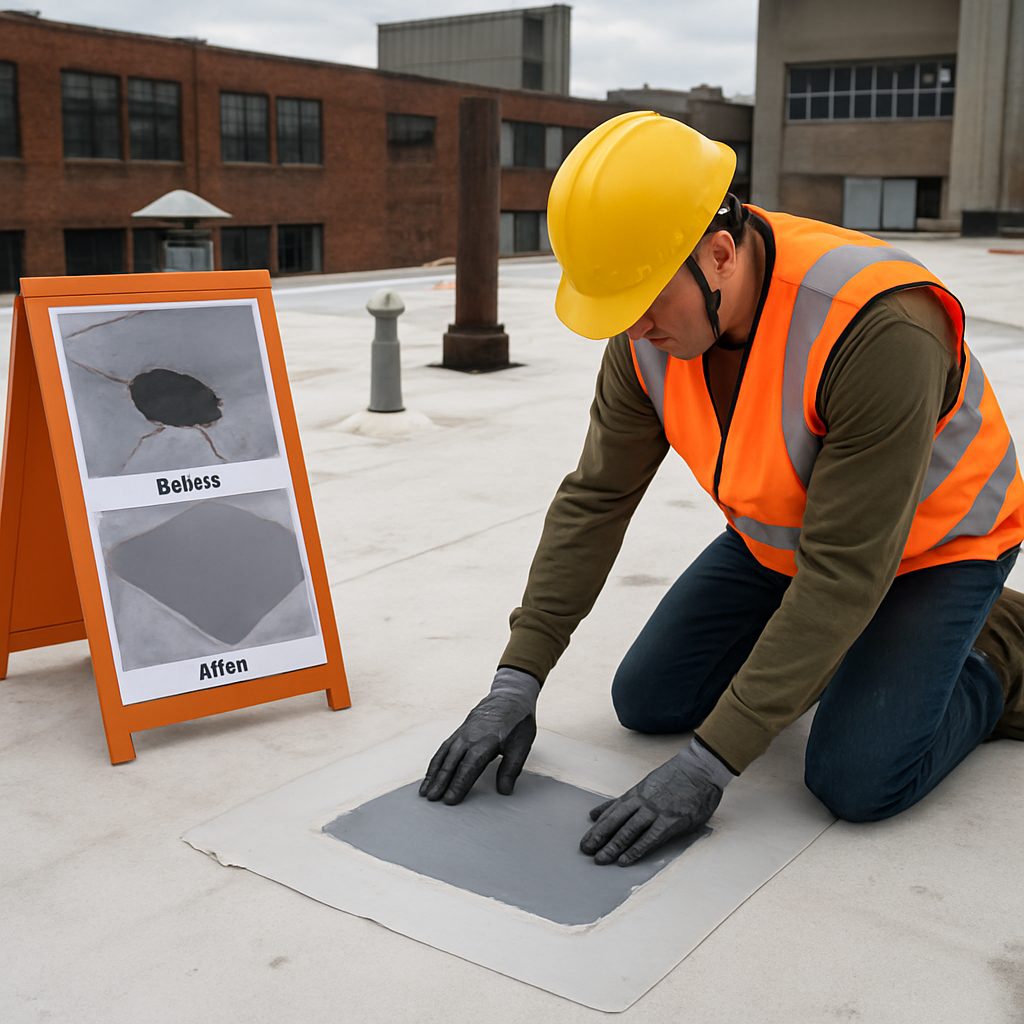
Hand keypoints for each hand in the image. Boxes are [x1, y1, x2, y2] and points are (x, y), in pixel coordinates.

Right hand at [420, 668, 538, 804]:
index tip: (451, 799)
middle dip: (441, 782)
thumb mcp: (522, 745)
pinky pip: (443, 749)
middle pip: (452, 762)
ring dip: (434, 774)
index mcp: (487, 741)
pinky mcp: (458, 732)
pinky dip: (435, 763)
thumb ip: (511, 768)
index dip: (459, 783)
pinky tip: (430, 775)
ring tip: (425, 792)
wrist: (510, 697)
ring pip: (444, 755)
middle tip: (433, 799)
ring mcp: (462, 734)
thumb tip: (505, 790)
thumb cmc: (517, 723)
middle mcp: (470, 737)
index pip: (470, 766)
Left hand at [579, 739, 729, 865]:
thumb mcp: (647, 785)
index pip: (612, 812)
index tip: (586, 839)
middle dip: (599, 836)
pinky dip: (637, 849)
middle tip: (585, 850)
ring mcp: (655, 811)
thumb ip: (623, 799)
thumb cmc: (676, 777)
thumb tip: (597, 812)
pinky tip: (625, 859)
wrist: (700, 768)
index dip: (598, 827)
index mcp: (636, 793)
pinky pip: (650, 838)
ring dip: (614, 845)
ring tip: (601, 859)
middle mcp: (642, 802)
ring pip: (629, 830)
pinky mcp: (671, 820)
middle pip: (616, 821)